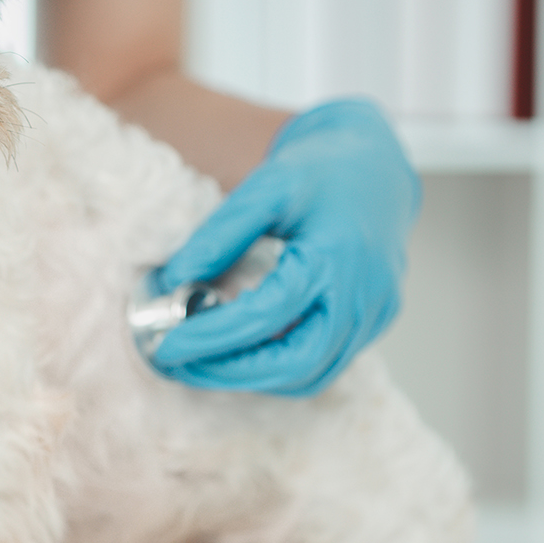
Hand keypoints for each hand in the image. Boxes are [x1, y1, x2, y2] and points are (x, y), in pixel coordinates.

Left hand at [149, 99, 418, 395]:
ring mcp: (375, 313)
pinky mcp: (377, 321)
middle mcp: (363, 295)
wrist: (377, 164)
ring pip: (313, 375)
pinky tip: (247, 349)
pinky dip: (283, 367)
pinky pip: (327, 362)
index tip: (166, 345)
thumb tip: (173, 281)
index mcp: (335, 257)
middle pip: (296, 365)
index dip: (211, 337)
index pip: (266, 316)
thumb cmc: (320, 171)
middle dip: (231, 373)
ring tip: (205, 361)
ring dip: (255, 377)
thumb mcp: (266, 187)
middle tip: (181, 365)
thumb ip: (221, 234)